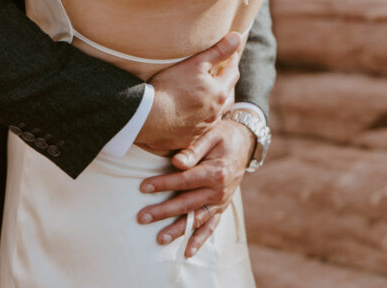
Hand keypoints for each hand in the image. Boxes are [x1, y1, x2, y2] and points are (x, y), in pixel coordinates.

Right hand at [135, 32, 241, 154]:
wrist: (150, 118)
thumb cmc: (171, 87)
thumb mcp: (195, 63)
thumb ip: (218, 51)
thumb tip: (237, 38)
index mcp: (220, 93)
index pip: (232, 72)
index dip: (231, 60)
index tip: (229, 53)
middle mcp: (216, 113)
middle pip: (228, 94)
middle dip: (226, 82)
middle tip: (220, 73)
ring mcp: (203, 127)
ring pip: (216, 112)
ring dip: (214, 102)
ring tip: (207, 94)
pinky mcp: (190, 139)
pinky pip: (201, 126)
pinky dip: (200, 117)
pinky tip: (192, 113)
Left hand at [137, 118, 253, 256]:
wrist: (244, 142)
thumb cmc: (223, 135)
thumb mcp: (211, 135)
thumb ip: (193, 149)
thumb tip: (176, 162)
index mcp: (216, 172)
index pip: (184, 181)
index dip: (163, 184)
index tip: (143, 187)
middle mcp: (220, 192)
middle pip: (187, 204)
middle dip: (163, 212)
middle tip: (142, 217)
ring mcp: (221, 202)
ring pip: (197, 219)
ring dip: (178, 231)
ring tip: (159, 239)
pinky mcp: (221, 207)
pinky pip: (211, 226)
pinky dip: (200, 240)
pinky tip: (188, 252)